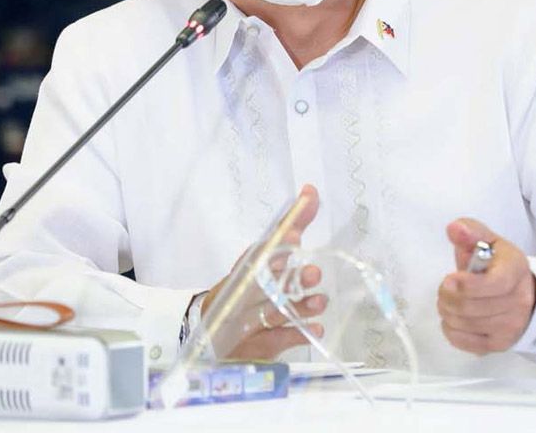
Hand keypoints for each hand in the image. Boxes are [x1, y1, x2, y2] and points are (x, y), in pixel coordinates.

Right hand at [202, 184, 327, 359]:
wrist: (215, 330)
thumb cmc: (247, 285)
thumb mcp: (265, 253)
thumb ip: (290, 224)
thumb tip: (311, 191)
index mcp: (245, 269)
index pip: (258, 256)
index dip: (275, 247)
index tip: (294, 236)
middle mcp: (244, 294)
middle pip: (266, 286)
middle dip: (289, 280)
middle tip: (313, 273)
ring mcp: (249, 321)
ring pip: (275, 314)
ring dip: (299, 307)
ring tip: (320, 301)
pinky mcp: (259, 344)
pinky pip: (279, 341)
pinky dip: (298, 335)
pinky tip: (317, 329)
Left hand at [437, 218, 535, 354]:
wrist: (522, 290)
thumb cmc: (498, 264)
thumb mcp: (488, 241)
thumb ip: (470, 232)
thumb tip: (455, 229)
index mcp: (516, 270)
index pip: (494, 285)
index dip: (467, 285)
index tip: (450, 278)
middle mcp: (519, 301)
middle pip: (471, 307)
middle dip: (447, 296)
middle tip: (444, 288)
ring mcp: (512, 326)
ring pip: (465, 324)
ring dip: (447, 311)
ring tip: (448, 300)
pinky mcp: (500, 344)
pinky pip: (465, 342)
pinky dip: (450, 330)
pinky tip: (453, 318)